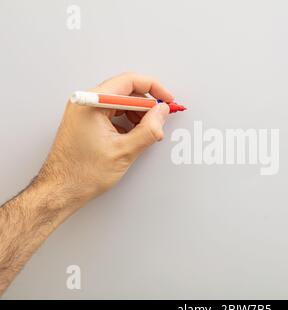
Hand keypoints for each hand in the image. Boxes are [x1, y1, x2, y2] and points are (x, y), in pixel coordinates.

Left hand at [37, 72, 172, 212]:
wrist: (61, 190)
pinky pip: (112, 113)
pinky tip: (133, 136)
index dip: (153, 89)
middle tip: (161, 118)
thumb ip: (148, 129)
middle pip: (125, 91)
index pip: (129, 82)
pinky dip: (127, 121)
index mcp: (91, 103)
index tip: (167, 99)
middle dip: (147, 105)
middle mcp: (86, 102)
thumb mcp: (124, 151)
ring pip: (120, 103)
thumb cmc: (82, 173)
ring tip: (147, 131)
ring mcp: (85, 112)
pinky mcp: (86, 122)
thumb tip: (162, 113)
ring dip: (138, 114)